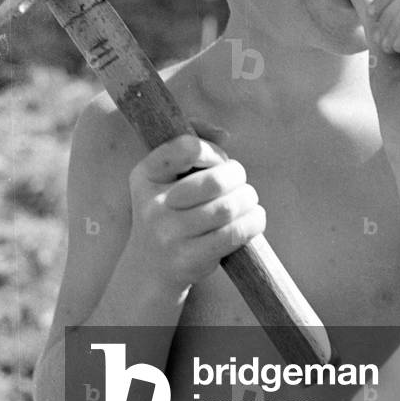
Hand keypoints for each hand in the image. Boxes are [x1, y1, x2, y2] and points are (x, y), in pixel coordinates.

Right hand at [128, 118, 265, 292]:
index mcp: (146, 174)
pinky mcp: (189, 259)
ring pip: (228, 208)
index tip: (218, 160)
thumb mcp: (166, 174)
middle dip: (237, 177)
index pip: (187, 148)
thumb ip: (193, 141)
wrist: (150, 266)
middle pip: (216, 181)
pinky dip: (253, 222)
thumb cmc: (170, 209)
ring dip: (248, 199)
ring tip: (247, 200)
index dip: (213, 151)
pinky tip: (252, 219)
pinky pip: (234, 234)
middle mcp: (153, 205)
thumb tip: (224, 134)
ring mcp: (169, 235)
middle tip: (239, 183)